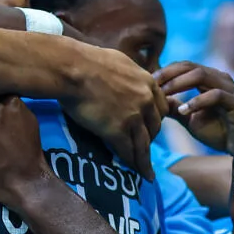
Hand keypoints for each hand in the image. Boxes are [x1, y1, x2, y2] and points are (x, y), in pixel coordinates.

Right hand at [63, 43, 166, 178]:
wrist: (73, 69)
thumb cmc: (86, 61)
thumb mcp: (118, 61)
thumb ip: (128, 73)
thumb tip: (124, 72)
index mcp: (147, 83)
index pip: (161, 106)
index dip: (155, 119)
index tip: (150, 128)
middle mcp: (145, 101)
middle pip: (155, 126)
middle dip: (150, 138)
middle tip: (144, 148)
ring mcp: (133, 117)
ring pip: (144, 143)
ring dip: (145, 160)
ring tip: (146, 172)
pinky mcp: (117, 130)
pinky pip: (128, 151)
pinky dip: (133, 163)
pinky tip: (135, 172)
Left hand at [154, 61, 233, 153]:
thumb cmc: (215, 131)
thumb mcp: (188, 117)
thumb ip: (173, 106)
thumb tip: (154, 98)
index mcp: (209, 79)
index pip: (183, 66)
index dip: (164, 71)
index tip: (146, 81)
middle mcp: (220, 79)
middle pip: (190, 66)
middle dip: (168, 74)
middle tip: (151, 84)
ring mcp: (230, 88)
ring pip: (201, 75)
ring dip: (179, 84)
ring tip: (163, 95)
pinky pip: (215, 95)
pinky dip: (196, 101)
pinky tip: (183, 111)